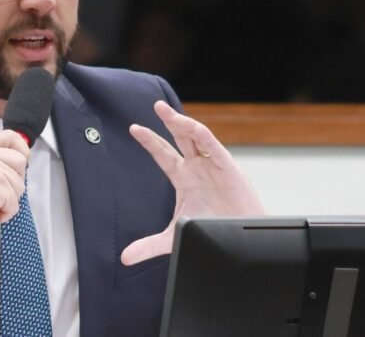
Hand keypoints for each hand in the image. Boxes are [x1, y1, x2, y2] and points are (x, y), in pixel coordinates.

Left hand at [120, 100, 263, 264]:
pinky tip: (193, 128)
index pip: (163, 154)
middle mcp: (196, 166)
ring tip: (168, 112)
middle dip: (168, 122)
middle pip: (179, 138)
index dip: (150, 141)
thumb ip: (149, 244)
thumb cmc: (211, 228)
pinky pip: (215, 148)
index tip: (134, 129)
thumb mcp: (173, 236)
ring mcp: (212, 165)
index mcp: (183, 176)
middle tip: (156, 106)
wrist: (239, 238)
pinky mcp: (228, 168)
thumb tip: (125, 257)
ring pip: (196, 138)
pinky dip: (204, 138)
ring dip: (183, 123)